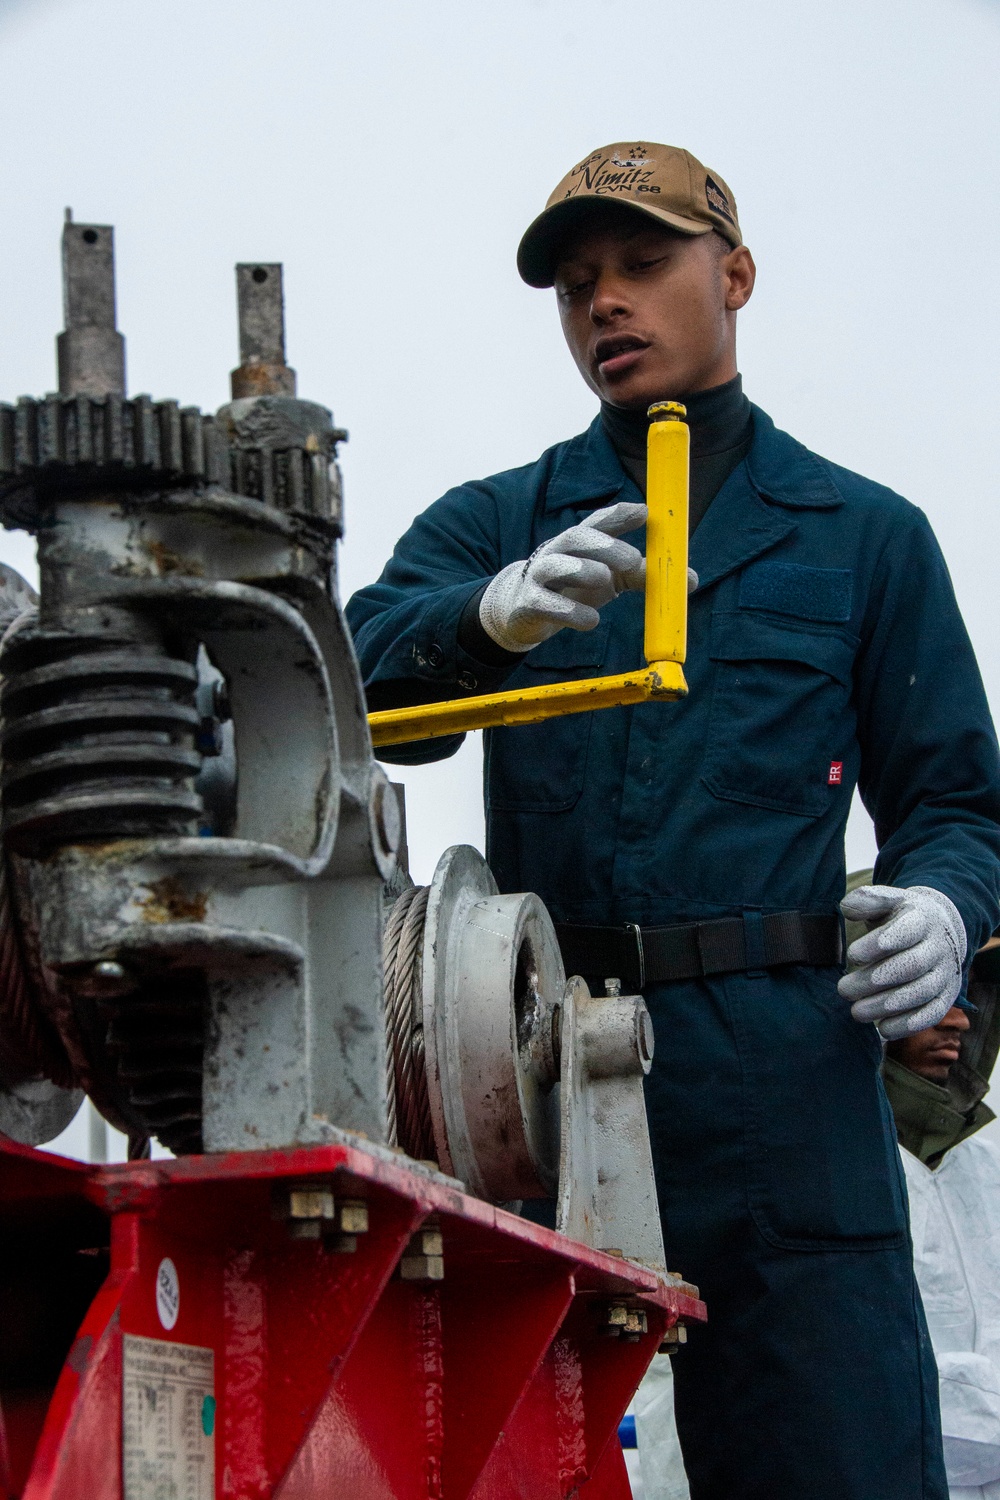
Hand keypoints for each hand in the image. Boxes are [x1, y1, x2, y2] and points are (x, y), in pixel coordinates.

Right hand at [481, 501, 697, 653]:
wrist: (520, 608)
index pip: (598, 522)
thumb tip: (692, 580)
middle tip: (632, 558)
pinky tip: (591, 621)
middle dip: (603, 544)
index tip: (645, 512)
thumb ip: (645, 575)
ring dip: (581, 570)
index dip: (619, 515)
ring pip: (555, 566)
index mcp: (580, 542)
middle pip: (576, 539)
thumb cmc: (573, 586)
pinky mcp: (527, 604)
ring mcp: (538, 577)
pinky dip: (569, 612)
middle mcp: (557, 553)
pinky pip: (545, 603)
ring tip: (605, 580)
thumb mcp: (610, 577)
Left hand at [837, 885, 966, 1039]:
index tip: (852, 954)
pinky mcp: (946, 996)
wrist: (939, 929)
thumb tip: (847, 907)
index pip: (905, 931)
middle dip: (875, 980)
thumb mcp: (886, 900)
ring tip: (856, 1012)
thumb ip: (866, 900)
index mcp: (922, 919)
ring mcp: (945, 973)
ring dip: (887, 1006)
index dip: (879, 944)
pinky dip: (909, 1024)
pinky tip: (883, 1028)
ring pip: (921, 992)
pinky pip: (932, 1013)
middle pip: (910, 966)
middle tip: (844, 989)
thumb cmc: (900, 917)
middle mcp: (938, 947)